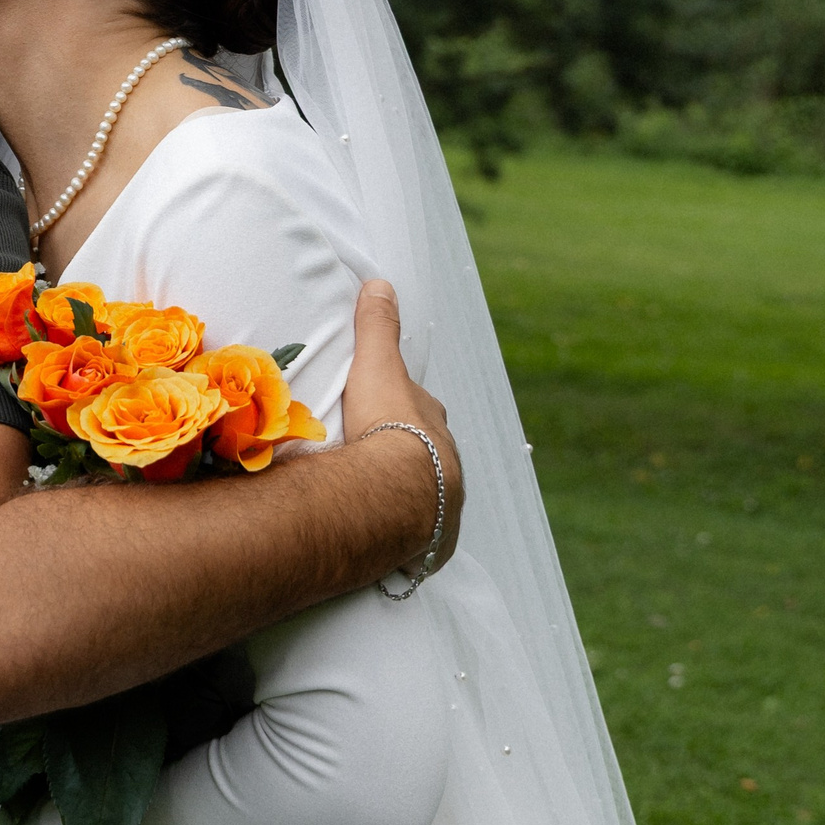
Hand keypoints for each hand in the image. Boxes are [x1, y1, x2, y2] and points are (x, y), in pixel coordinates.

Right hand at [341, 280, 463, 570]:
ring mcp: (443, 503)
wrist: (397, 490)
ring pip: (428, 492)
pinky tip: (392, 535)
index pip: (421, 407)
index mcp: (433, 422)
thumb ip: (377, 328)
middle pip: (429, 451)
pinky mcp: (433, 539)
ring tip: (379, 497)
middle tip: (378, 455)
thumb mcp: (376, 367)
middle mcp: (448, 462)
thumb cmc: (386, 425)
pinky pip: (420, 533)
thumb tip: (380, 284)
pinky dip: (408, 530)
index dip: (405, 407)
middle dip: (410, 451)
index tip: (386, 410)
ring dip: (408, 493)